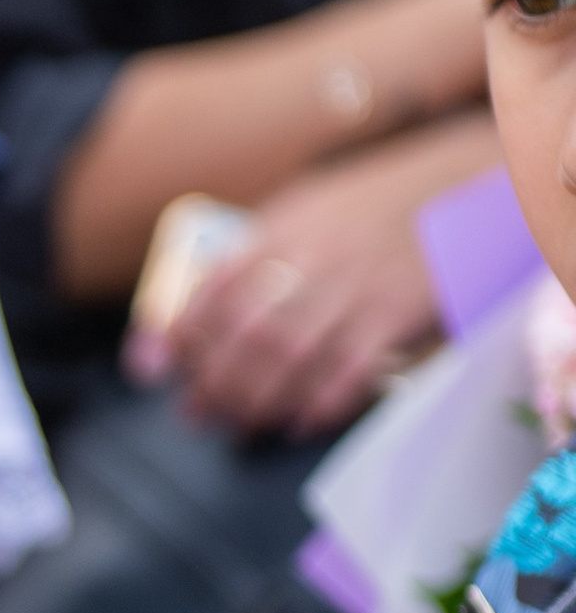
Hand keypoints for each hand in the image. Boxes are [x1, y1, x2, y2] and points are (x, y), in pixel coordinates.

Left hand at [164, 119, 476, 433]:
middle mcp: (314, 260)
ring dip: (256, 401)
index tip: (157, 367)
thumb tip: (197, 299)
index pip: (215, 286)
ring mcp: (355, 291)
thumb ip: (255, 249)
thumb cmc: (372, 204)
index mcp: (284, 230)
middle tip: (195, 412)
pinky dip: (319, 404)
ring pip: (291, 359)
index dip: (180, 333)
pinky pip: (350, 372)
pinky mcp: (396, 318)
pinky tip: (298, 423)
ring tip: (238, 424)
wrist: (455, 188)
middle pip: (247, 334)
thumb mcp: (305, 207)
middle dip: (212, 382)